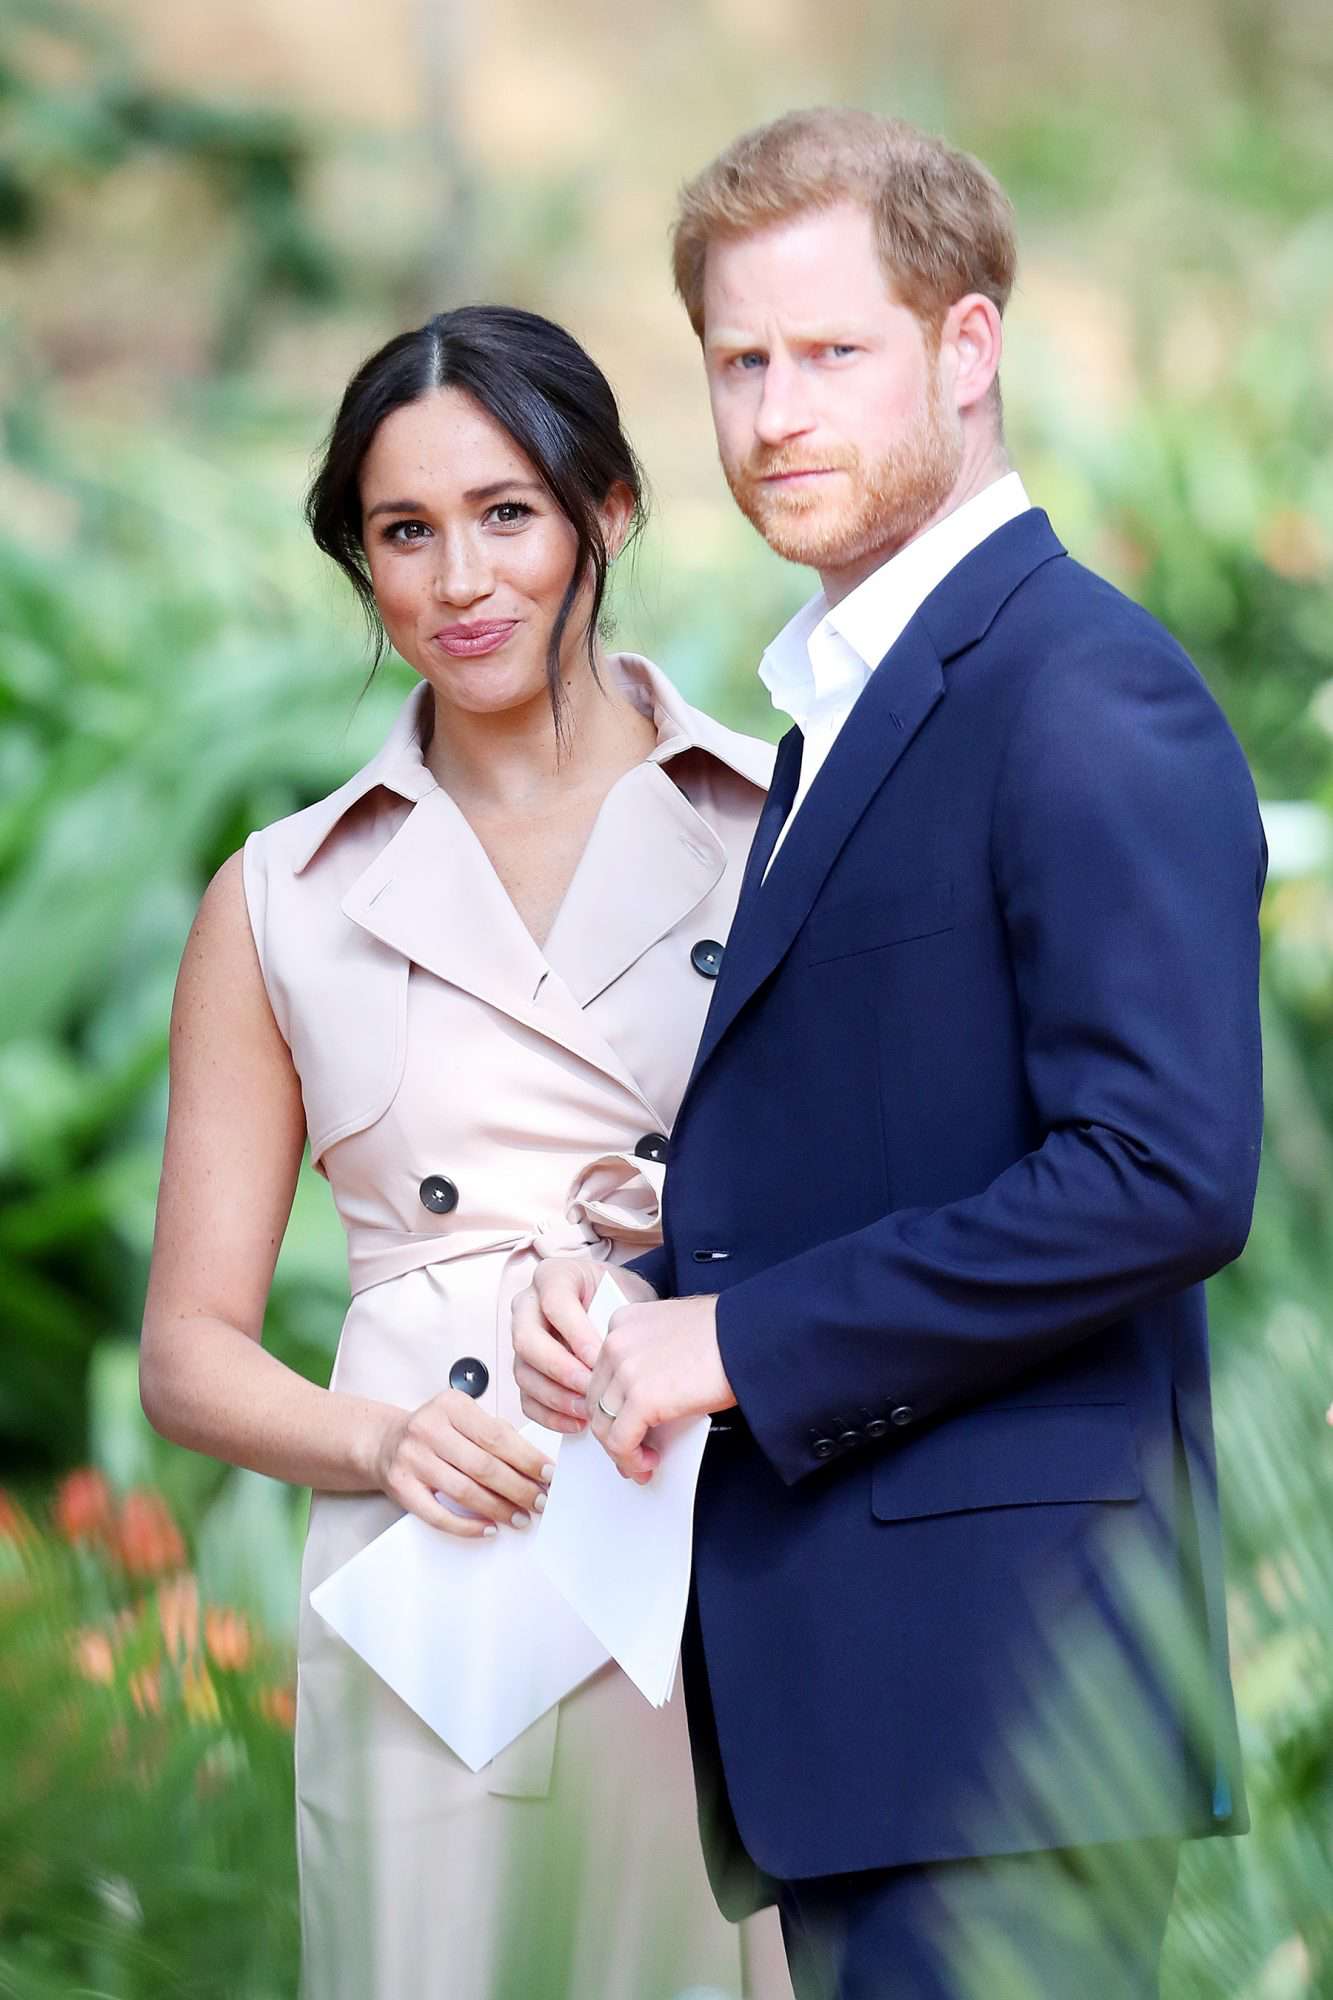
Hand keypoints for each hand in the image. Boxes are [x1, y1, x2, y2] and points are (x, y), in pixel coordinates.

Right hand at [372, 1390, 553, 1537]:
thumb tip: (536, 1467)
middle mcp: (428, 1428)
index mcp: (451, 1405)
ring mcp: (412, 1458)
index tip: (549, 1475)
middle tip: (540, 1502)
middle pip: (484, 1465)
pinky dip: (468, 1526)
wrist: (385, 1442)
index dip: (527, 1459)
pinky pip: (439, 1514)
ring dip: (498, 1509)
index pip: (497, 1436)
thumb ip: (495, 1435)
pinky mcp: (401, 1487)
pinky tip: (489, 1528)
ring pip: (465, 1491)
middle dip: (518, 1488)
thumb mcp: (463, 1419)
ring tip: (520, 1518)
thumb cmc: (435, 1432)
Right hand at [512, 1257, 657, 1432]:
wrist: (617, 1304)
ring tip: (588, 1410)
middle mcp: (528, 1305)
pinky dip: (550, 1415)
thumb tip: (617, 1358)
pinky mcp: (526, 1370)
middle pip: (527, 1340)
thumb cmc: (621, 1297)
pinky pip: (526, 1398)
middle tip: (590, 1387)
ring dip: (556, 1397)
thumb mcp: (626, 1295)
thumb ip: (617, 1319)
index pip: (554, 1303)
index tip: (601, 1356)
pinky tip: (578, 1422)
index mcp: (553, 1276)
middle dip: (560, 1368)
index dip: (575, 1333)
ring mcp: (522, 1339)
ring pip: (524, 1373)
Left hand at [586, 1295, 734, 1483]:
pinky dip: (632, 1460)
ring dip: (622, 1451)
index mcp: (622, 1322)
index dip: (612, 1404)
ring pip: (603, 1424)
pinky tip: (650, 1464)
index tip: (625, 1424)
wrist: (754, 1338)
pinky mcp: (641, 1398)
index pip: (600, 1373)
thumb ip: (649, 1358)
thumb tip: (645, 1400)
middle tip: (633, 1452)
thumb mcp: (674, 1334)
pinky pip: (621, 1442)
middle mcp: (616, 1343)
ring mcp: (625, 1370)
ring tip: (644, 1463)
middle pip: (597, 1400)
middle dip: (612, 1431)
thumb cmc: (729, 1334)